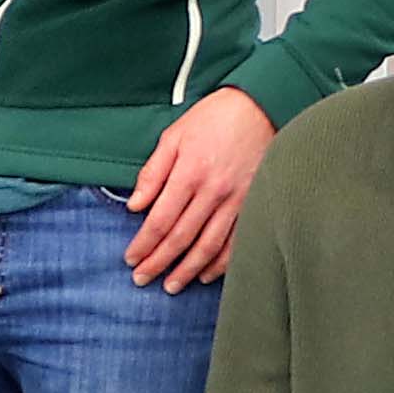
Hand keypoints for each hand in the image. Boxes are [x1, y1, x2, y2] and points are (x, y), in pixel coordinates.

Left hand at [124, 86, 273, 288]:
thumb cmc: (215, 118)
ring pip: (208, 246)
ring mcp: (236, 201)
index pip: (159, 220)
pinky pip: (236, 242)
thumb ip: (153, 172)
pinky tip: (205, 274)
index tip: (131, 258)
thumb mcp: (174, 136)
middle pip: (180, 238)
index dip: (143, 244)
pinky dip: (221, 263)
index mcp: (188, 173)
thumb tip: (135, 205)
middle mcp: (212, 191)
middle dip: (158, 263)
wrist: (262, 106)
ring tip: (171, 286)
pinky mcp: (254, 204)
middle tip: (142, 279)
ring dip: (187, 270)